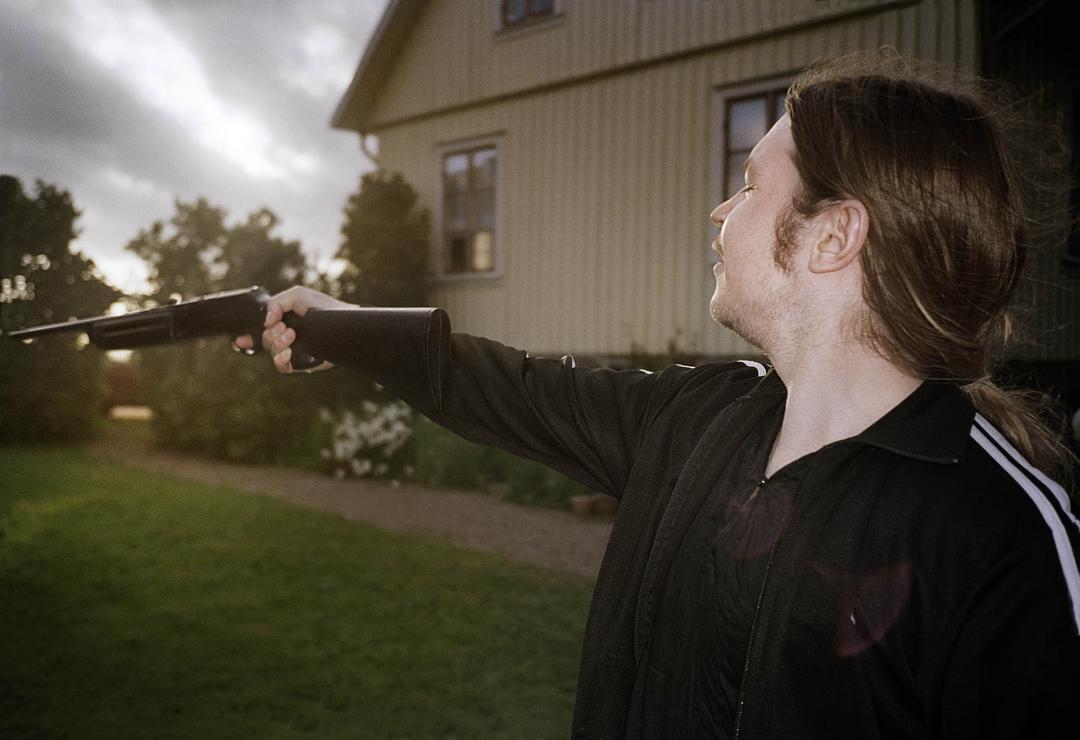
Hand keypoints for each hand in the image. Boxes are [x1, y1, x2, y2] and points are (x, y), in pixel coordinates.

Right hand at [234, 286, 352, 373]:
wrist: (344, 323)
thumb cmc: (324, 308)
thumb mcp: (297, 296)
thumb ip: (276, 303)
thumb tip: (266, 322)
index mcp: (282, 322)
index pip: (259, 332)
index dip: (246, 338)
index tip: (239, 340)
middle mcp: (285, 338)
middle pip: (263, 341)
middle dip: (270, 333)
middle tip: (285, 326)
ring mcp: (293, 351)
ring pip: (271, 352)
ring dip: (277, 343)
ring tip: (292, 334)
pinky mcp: (301, 363)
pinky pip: (281, 367)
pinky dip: (280, 358)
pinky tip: (288, 350)